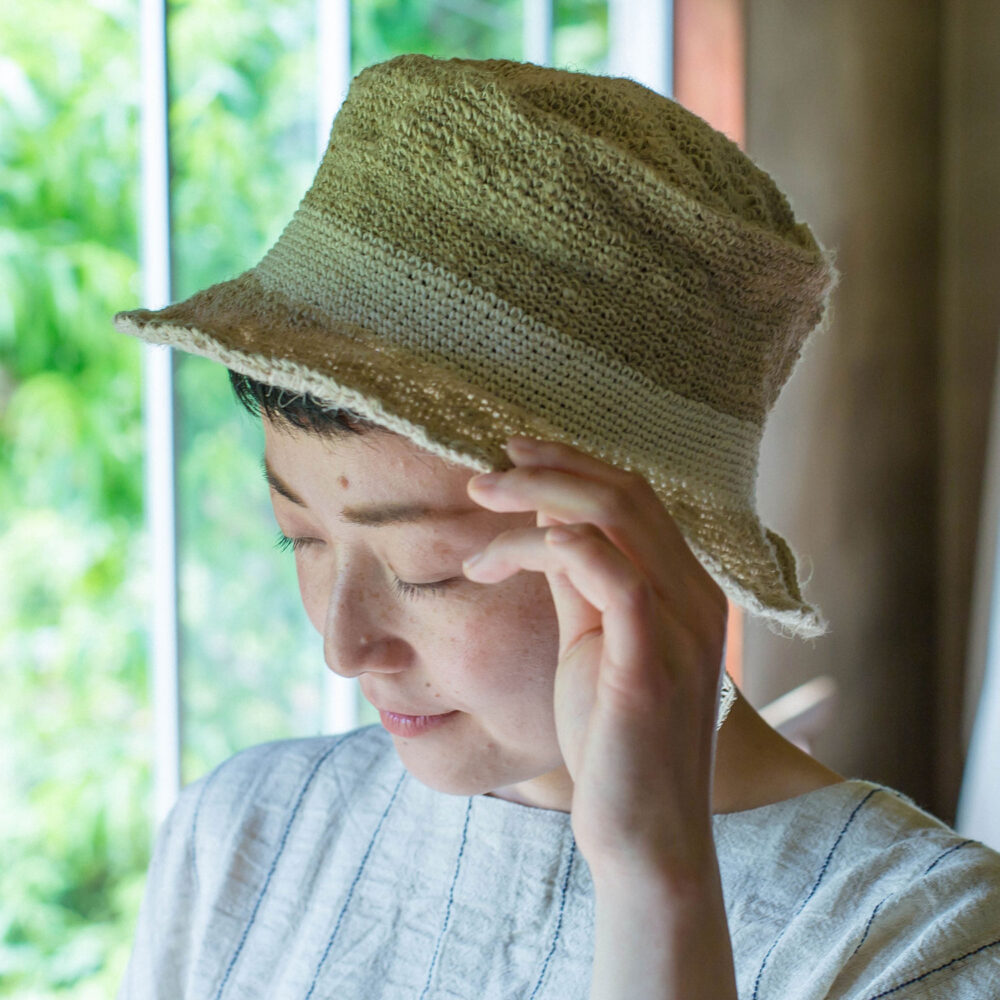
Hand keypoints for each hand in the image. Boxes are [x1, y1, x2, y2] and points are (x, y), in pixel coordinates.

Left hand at [463, 436, 729, 878]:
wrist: (643, 831)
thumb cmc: (611, 737)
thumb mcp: (591, 641)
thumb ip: (578, 581)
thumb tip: (543, 519)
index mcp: (686, 588)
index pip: (635, 496)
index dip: (572, 463)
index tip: (513, 453)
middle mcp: (697, 597)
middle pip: (626, 493)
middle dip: (548, 468)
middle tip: (482, 474)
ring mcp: (681, 630)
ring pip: (617, 520)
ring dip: (536, 500)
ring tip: (477, 509)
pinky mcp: (652, 667)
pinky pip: (617, 579)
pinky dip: (558, 547)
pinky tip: (500, 556)